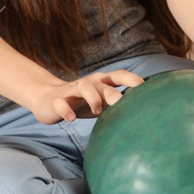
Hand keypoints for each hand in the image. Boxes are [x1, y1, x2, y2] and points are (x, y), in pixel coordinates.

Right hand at [27, 69, 144, 124]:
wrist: (48, 100)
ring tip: (97, 111)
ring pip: (83, 86)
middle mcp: (88, 83)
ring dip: (92, 98)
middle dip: (113, 93)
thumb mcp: (102, 102)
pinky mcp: (56, 101)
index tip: (144, 87)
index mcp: (101, 82)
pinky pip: (60, 103)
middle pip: (102, 83)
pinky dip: (66, 110)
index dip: (131, 79)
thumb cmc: (82, 102)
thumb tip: (141, 113)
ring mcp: (71, 91)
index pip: (118, 75)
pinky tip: (71, 119)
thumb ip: (117, 104)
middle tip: (120, 104)